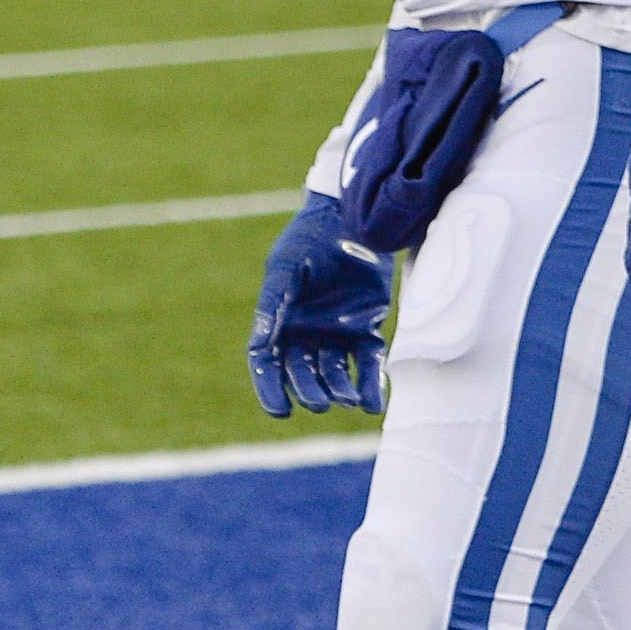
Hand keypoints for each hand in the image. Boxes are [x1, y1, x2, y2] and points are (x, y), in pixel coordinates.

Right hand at [247, 196, 390, 417]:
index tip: (280, 411)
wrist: (351, 218)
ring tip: (347, 400)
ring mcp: (336, 334)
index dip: (271, 390)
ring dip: (340, 390)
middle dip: (310, 391)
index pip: (268, 365)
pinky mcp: (367, 329)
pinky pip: (367, 363)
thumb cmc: (308, 240)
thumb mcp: (285, 268)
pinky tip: (371, 402)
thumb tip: (259, 346)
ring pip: (335, 374)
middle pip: (303, 374)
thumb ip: (273, 305)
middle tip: (321, 403)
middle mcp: (305, 334)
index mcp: (278, 323)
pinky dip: (370, 384)